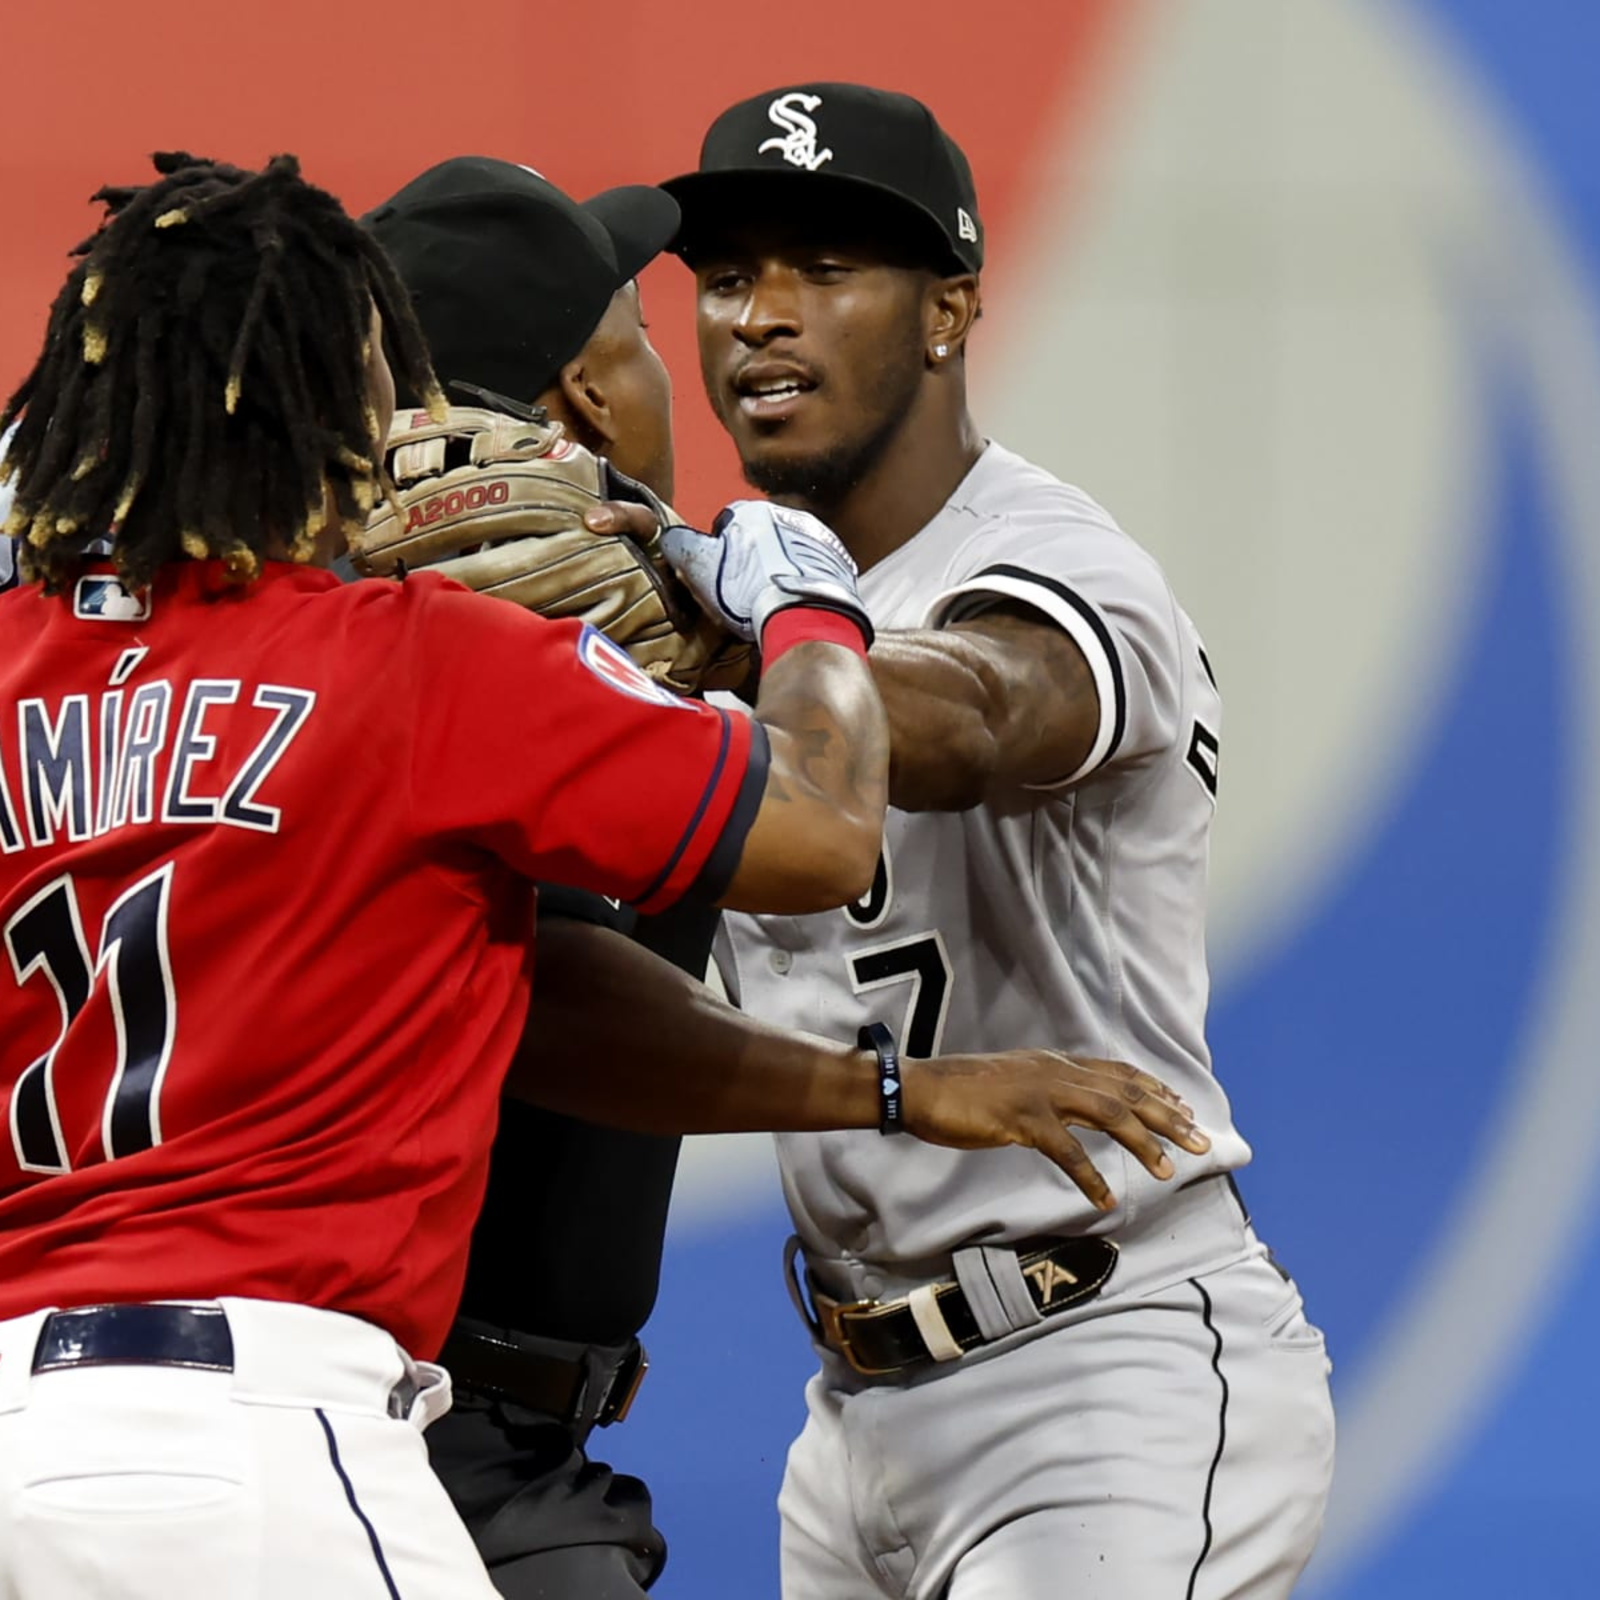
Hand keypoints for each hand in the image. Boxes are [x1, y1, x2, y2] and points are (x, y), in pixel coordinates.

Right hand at [658, 501, 868, 644]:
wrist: (805, 614)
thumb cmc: (748, 590)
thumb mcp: (700, 567)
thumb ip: (679, 544)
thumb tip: (668, 535)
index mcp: (752, 511)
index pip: (724, 526)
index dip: (717, 554)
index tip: (718, 579)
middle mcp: (787, 515)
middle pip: (759, 538)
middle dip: (751, 560)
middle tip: (744, 593)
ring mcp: (817, 536)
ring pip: (787, 552)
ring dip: (779, 569)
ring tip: (771, 600)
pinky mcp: (838, 560)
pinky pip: (813, 568)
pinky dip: (803, 581)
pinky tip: (795, 602)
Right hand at [899, 1050, 1211, 1211]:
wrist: (919, 1088)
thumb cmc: (960, 1090)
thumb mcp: (1013, 1081)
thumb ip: (1044, 1090)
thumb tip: (1067, 1107)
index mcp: (1054, 1063)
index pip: (1117, 1072)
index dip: (1154, 1089)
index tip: (1182, 1107)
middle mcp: (1055, 1072)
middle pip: (1125, 1092)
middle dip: (1167, 1116)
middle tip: (1200, 1141)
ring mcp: (1039, 1093)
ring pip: (1108, 1114)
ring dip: (1142, 1142)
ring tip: (1167, 1169)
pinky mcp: (1021, 1118)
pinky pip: (1066, 1150)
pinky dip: (1089, 1177)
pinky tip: (1104, 1200)